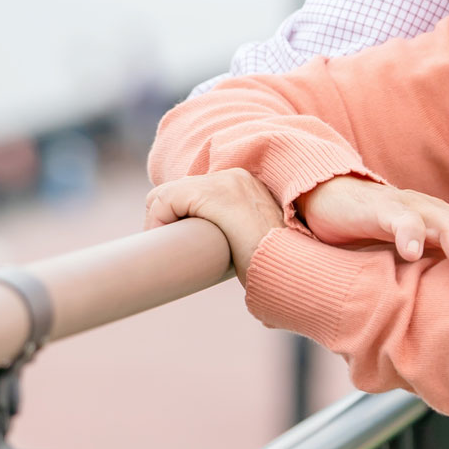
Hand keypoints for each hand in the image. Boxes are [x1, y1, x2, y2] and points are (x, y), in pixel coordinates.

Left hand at [144, 169, 285, 273]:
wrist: (293, 272)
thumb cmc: (275, 269)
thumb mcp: (254, 243)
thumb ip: (236, 236)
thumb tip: (220, 259)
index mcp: (244, 186)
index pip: (194, 192)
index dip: (179, 217)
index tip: (179, 244)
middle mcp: (233, 176)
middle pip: (176, 190)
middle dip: (166, 218)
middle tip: (171, 250)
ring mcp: (222, 182)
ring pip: (165, 194)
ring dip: (160, 223)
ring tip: (168, 252)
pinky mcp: (210, 193)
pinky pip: (164, 201)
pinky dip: (155, 223)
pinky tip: (165, 245)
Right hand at [297, 176, 448, 295]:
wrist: (328, 199)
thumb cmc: (375, 234)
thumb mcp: (414, 257)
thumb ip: (438, 281)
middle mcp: (436, 214)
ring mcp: (409, 209)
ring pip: (446, 224)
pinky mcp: (378, 209)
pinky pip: (398, 218)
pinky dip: (407, 234)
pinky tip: (410, 253)